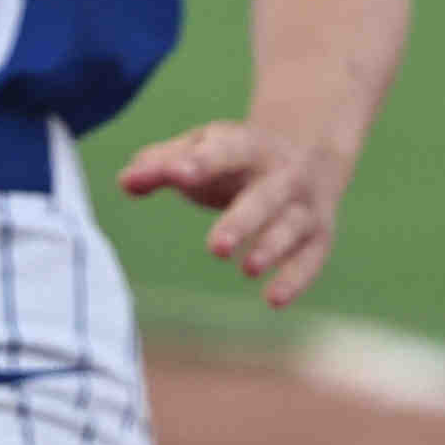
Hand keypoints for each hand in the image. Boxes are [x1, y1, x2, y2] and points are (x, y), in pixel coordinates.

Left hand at [117, 117, 353, 306]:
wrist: (308, 152)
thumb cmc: (233, 157)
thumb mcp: (199, 150)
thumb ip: (160, 165)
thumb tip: (125, 182)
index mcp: (246, 145)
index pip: (223, 150)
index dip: (199, 162)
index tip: (176, 174)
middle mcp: (282, 173)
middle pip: (264, 197)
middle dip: (241, 222)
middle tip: (215, 248)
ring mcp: (305, 205)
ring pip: (292, 227)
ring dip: (271, 249)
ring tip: (246, 268)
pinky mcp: (319, 235)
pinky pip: (311, 258)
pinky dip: (295, 279)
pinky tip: (273, 299)